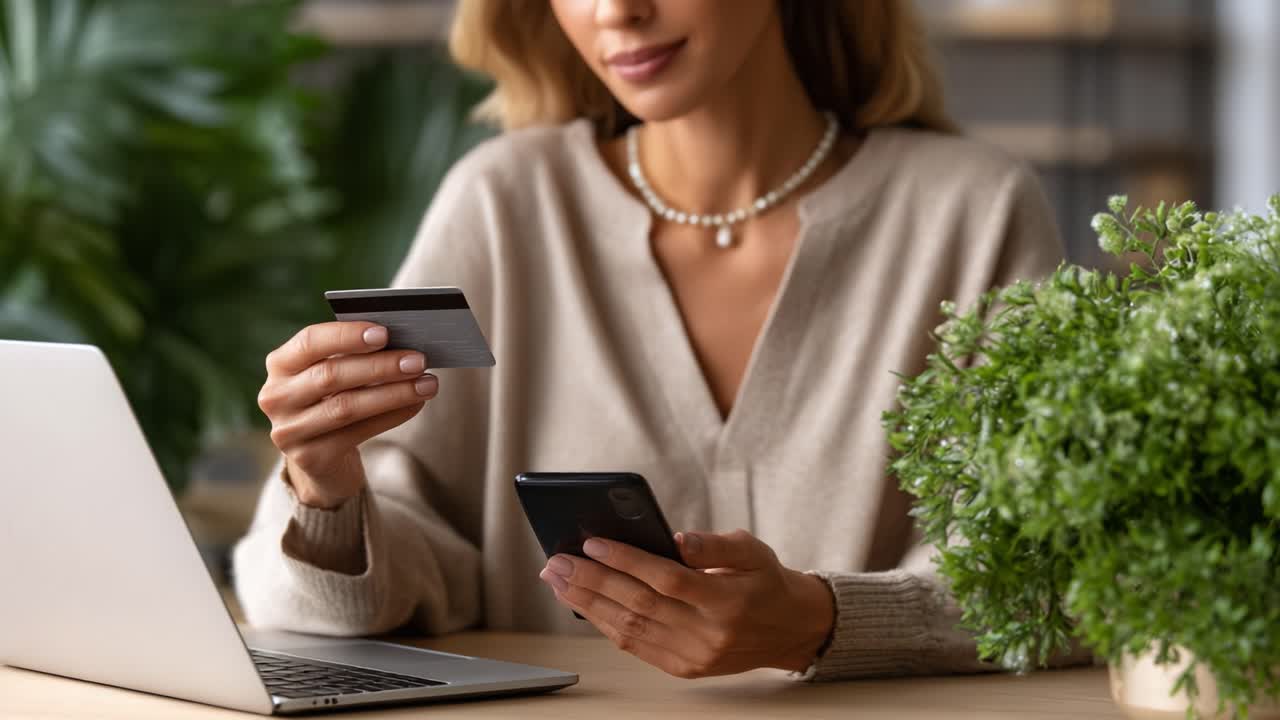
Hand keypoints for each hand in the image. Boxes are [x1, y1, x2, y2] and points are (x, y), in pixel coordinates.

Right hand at [258, 322, 437, 508]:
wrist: (319, 457)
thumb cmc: (333, 399)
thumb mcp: (335, 374)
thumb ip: (356, 356)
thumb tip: (402, 342)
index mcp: (281, 364)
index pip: (310, 341)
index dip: (347, 336)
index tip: (384, 333)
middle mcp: (276, 396)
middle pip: (331, 376)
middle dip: (380, 366)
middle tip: (418, 360)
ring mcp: (289, 430)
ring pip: (346, 407)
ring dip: (393, 393)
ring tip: (427, 384)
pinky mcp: (309, 457)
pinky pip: (357, 433)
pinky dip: (392, 416)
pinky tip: (416, 405)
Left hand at [538, 529, 834, 677]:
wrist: (790, 629)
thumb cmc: (766, 581)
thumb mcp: (753, 550)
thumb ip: (714, 545)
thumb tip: (676, 540)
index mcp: (728, 601)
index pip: (667, 579)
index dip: (627, 561)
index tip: (592, 543)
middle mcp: (708, 634)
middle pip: (639, 605)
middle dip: (592, 582)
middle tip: (556, 562)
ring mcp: (694, 655)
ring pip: (630, 629)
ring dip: (587, 604)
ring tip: (558, 580)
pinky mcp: (684, 668)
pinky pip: (636, 646)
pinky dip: (605, 624)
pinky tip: (583, 605)